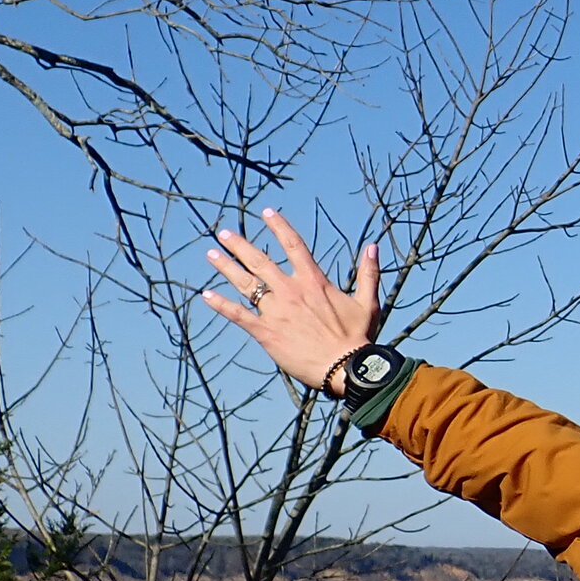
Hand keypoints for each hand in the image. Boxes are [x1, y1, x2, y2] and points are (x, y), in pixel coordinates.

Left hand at [198, 208, 381, 394]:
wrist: (344, 368)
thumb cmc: (358, 338)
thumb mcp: (368, 302)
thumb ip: (368, 273)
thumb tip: (373, 247)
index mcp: (314, 281)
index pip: (293, 245)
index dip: (279, 226)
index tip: (266, 212)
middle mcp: (291, 291)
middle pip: (260, 261)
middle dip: (240, 245)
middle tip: (223, 233)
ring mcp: (276, 311)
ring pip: (245, 283)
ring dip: (226, 267)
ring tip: (211, 254)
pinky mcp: (266, 332)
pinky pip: (238, 315)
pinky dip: (221, 305)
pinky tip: (206, 295)